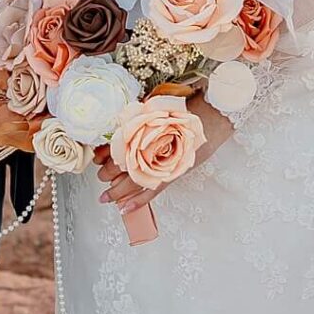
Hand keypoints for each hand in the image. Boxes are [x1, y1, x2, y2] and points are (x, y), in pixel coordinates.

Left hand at [95, 95, 233, 214]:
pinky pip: (154, 189)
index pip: (122, 146)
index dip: (107, 153)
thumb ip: (144, 115)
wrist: (217, 111)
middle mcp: (156, 146)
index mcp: (150, 128)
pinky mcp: (176, 170)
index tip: (96, 157)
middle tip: (100, 175)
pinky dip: (139, 200)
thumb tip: (123, 121)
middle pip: (125, 163)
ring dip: (118, 189)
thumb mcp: (162, 105)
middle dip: (110, 172)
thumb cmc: (192, 105)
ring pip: (135, 179)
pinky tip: (125, 209)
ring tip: (106, 196)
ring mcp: (165, 160)